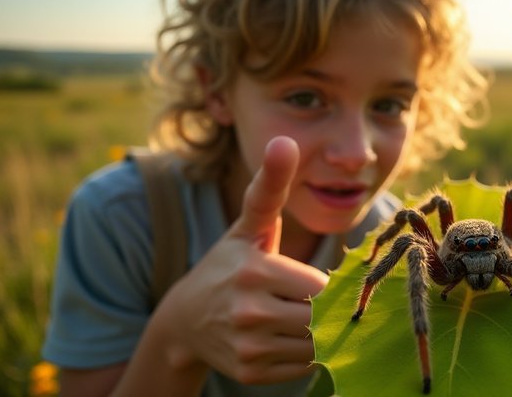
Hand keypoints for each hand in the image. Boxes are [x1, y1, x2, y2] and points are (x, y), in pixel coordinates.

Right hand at [156, 136, 328, 383]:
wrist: (184, 319)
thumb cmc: (227, 264)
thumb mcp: (249, 225)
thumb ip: (270, 185)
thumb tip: (285, 140)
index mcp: (254, 272)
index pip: (322, 287)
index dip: (327, 284)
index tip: (317, 280)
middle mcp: (248, 313)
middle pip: (321, 316)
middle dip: (325, 309)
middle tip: (313, 300)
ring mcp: (248, 347)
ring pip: (315, 344)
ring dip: (318, 332)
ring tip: (299, 316)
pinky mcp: (250, 372)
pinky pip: (302, 366)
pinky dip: (304, 353)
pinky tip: (286, 336)